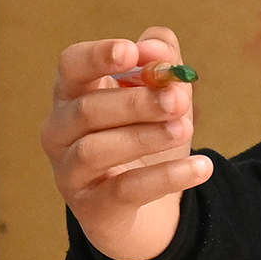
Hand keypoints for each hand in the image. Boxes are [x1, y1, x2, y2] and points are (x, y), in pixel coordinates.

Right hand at [42, 26, 209, 259]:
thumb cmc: (147, 141)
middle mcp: (59, 132)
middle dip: (136, 102)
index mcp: (73, 94)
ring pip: (96, 149)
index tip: (131, 53)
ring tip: (186, 130)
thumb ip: (162, 63)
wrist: (151, 211)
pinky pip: (125, 190)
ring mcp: (70, 173)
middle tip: (178, 100)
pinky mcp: (92, 209)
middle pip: (86, 109)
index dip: (97, 56)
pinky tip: (201, 168)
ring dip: (145, 136)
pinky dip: (165, 177)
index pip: (71, 66)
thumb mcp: (163, 96)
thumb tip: (156, 48)